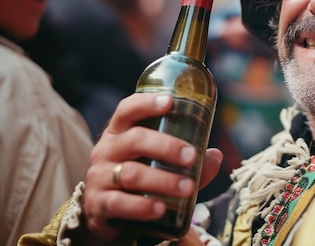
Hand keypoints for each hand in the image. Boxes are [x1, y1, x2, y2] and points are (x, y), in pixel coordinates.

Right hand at [79, 93, 222, 243]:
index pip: (127, 109)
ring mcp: (99, 177)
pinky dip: (142, 206)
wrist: (104, 212)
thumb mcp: (156, 162)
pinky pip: (119, 203)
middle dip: (167, 146)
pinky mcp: (99, 204)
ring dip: (163, 180)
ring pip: (130, 173)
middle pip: (134, 139)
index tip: (170, 102)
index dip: (146, 103)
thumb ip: (186, 160)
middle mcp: (106, 150)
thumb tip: (216, 156)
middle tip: (192, 157)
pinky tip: (160, 209)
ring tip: (188, 188)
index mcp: (120, 132)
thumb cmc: (138, 176)